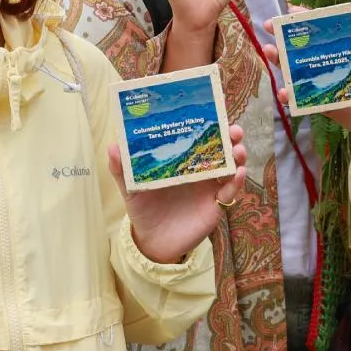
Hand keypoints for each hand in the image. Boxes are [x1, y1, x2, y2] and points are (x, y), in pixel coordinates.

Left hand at [109, 123, 247, 263]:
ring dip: (238, 155)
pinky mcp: (217, 204)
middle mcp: (201, 169)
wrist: (153, 241)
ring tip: (237, 150)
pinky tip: (238, 173)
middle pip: (222, 147)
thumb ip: (122, 169)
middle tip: (233, 130)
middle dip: (231, 136)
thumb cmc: (144, 209)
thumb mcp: (131, 188)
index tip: (217, 108)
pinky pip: (231, 191)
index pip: (200, 136)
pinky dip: (237, 182)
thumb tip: (112, 147)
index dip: (211, 123)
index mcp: (183, 159)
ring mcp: (211, 186)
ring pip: (231, 165)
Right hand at [260, 23, 350, 164]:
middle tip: (269, 25)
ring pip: (300, 70)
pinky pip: (304, 98)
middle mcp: (335, 65)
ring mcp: (326, 85)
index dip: (312, 20)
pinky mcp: (323, 105)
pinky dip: (291, 95)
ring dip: (282, 61)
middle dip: (287, 36)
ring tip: (269, 51)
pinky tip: (283, 92)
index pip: (330, 32)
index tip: (294, 11)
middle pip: (308, 48)